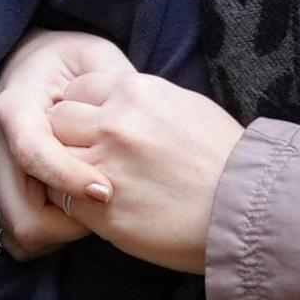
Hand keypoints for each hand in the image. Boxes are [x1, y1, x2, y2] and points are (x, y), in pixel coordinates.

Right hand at [0, 30, 133, 258]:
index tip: (107, 191)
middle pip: (23, 215)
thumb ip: (113, 83)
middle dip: (69, 224)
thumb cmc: (68, 61)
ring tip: (93, 210)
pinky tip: (76, 214)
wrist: (27, 64)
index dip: (69, 179)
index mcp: (14, 108)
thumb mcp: (94, 56)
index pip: (33, 155)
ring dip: (61, 235)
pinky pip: (18, 237)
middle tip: (105, 207)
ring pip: (20, 234)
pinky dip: (50, 237)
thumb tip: (133, 121)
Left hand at [46, 72, 246, 273]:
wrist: (247, 209)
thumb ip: (143, 101)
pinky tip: (99, 206)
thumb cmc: (225, 160)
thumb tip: (117, 101)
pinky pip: (64, 198)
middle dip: (66, 139)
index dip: (81, 111)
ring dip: (65, 171)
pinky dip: (74, 202)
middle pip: (57, 121)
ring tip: (89, 183)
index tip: (91, 129)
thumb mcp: (186, 107)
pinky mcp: (102, 207)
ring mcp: (105, 164)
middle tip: (85, 158)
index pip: (77, 89)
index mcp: (136, 92)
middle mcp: (114, 122)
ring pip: (53, 159)